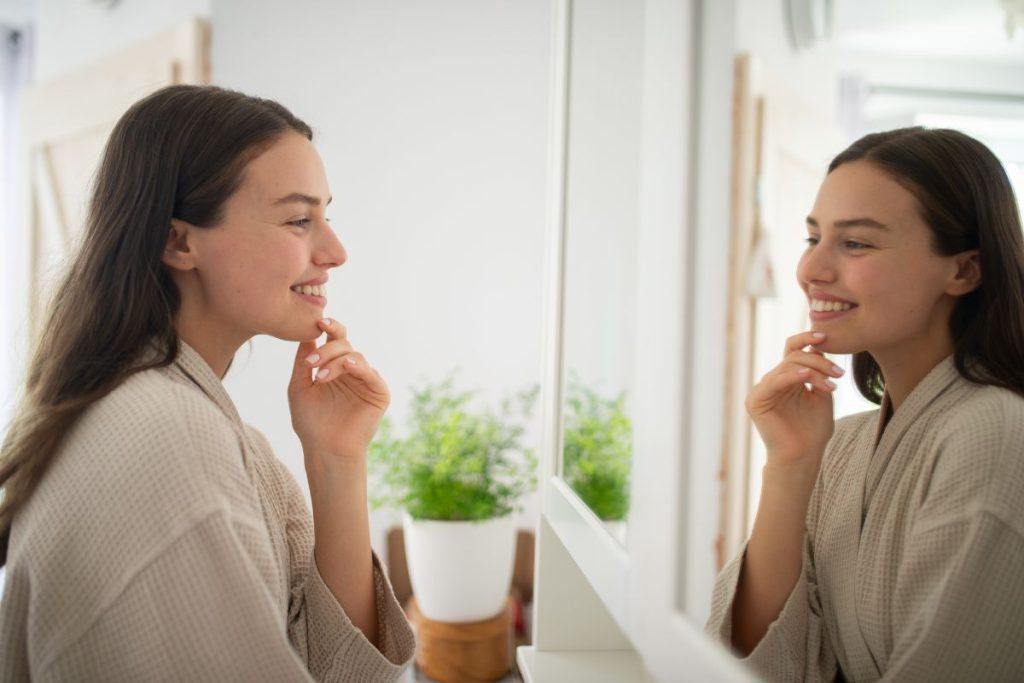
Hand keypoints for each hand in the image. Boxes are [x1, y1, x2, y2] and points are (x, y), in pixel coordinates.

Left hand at [287, 317, 389, 460]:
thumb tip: (306, 332)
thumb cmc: (311, 422)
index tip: (318, 321)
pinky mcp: (379, 393)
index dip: (329, 327)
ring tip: (320, 376)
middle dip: (327, 349)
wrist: (325, 450)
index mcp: (334, 365)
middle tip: (311, 363)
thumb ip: (303, 360)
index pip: (334, 339)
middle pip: (344, 343)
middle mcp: (351, 370)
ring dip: (336, 361)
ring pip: (355, 356)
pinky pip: (371, 373)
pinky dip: (358, 367)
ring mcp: (366, 380)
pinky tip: (346, 366)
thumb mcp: (299, 387)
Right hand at [745, 331, 840, 467]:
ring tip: (832, 385)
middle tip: (839, 373)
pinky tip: (808, 377)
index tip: (827, 337)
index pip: (792, 350)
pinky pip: (774, 381)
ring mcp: (762, 390)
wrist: (803, 457)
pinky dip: (792, 376)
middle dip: (819, 361)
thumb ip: (819, 373)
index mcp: (786, 378)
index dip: (807, 339)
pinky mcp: (756, 401)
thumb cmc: (813, 431)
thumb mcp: (821, 396)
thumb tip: (819, 347)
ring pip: (787, 366)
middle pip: (793, 356)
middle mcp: (772, 381)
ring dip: (813, 371)